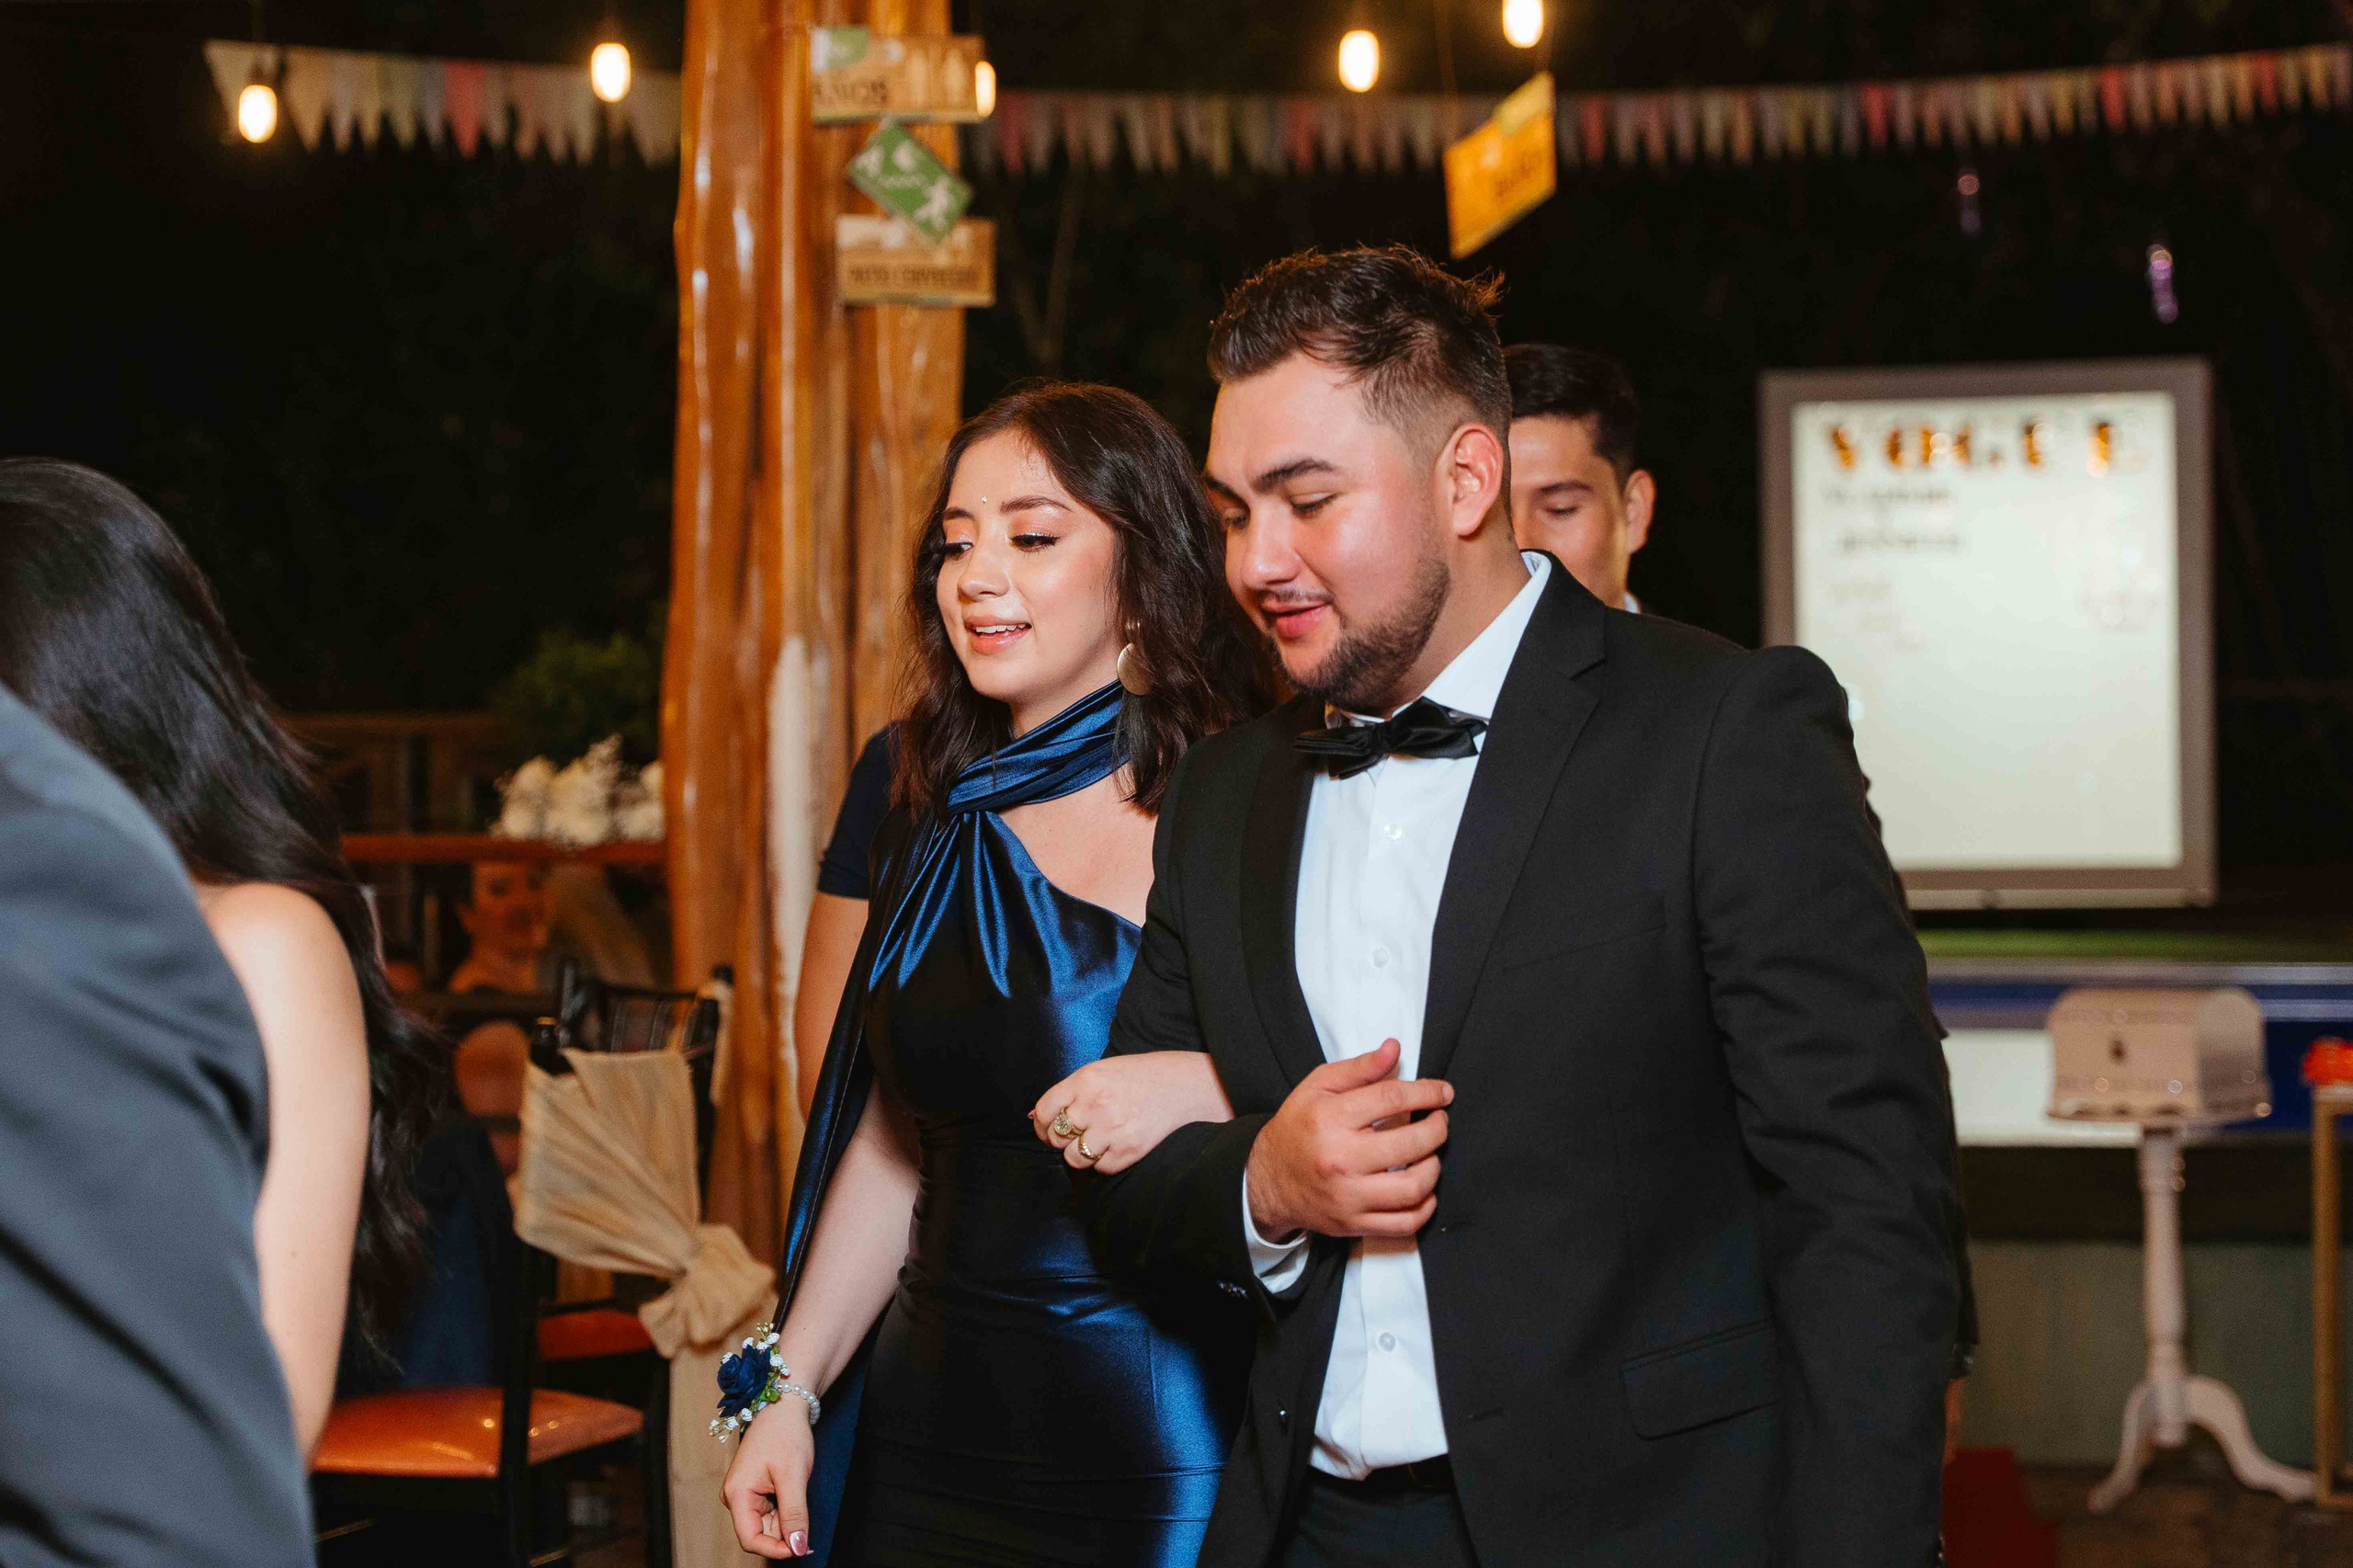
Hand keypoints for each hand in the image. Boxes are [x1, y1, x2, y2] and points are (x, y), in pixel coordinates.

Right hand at [721, 1399, 816, 1558]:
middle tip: (806, 1515)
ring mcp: (744, 1494)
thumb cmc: (786, 1435)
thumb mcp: (794, 1476)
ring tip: (798, 1492)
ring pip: (767, 1524)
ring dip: (787, 1519)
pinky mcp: (754, 1490)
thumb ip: (795, 1515)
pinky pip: (769, 1512)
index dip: (776, 1549)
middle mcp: (735, 1497)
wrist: (784, 1406)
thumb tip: (798, 1548)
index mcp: (737, 1494)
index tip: (801, 1547)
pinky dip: (785, 1510)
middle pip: (760, 1533)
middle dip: (784, 1531)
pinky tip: (794, 1492)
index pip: (750, 1539)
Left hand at [1032, 1050, 1233, 1173]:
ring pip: (1073, 1158)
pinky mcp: (1129, 1150)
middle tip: (1077, 1134)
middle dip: (1061, 1139)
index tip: (1048, 1128)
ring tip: (1097, 1142)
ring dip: (1081, 1154)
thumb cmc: (1142, 1076)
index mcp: (1085, 1080)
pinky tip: (1117, 1146)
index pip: (1043, 1111)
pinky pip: (1100, 1168)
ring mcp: (1112, 1129)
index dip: (1041, 1124)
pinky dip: (1104, 1162)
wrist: (1185, 1086)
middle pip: (1056, 1136)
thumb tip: (1034, 1117)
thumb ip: (1071, 1092)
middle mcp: (1095, 1104)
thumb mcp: (1102, 1071)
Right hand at [1245, 1039, 1450, 1240]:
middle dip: (1437, 1128)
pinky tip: (1423, 1188)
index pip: (1391, 1098)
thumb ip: (1359, 1068)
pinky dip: (1426, 1207)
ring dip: (1434, 1166)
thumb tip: (1394, 1049)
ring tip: (1430, 1153)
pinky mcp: (1354, 1224)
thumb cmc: (1297, 1128)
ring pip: (1414, 1187)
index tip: (1443, 1092)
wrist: (1268, 1182)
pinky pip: (1406, 1223)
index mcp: (1329, 1119)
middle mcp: (1339, 1159)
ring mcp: (1348, 1197)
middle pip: (1411, 1143)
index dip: (1426, 1092)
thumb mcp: (1317, 1087)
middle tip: (1438, 1121)